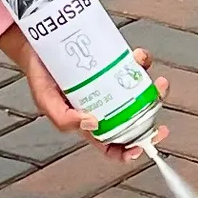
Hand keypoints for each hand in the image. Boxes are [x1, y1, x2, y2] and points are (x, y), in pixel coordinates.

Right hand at [0, 22, 161, 157]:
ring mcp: (112, 83)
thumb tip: (94, 124)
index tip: (141, 148)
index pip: (113, 144)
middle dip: (152, 119)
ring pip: (141, 92)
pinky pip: (135, 64)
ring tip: (157, 82)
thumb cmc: (41, 78)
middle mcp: (105, 104)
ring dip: (154, 90)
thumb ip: (65, 120)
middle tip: (160, 118)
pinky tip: (138, 57)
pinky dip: (142, 61)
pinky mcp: (115, 62)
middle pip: (134, 120)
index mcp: (90, 122)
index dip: (128, 151)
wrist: (37, 46)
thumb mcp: (47, 103)